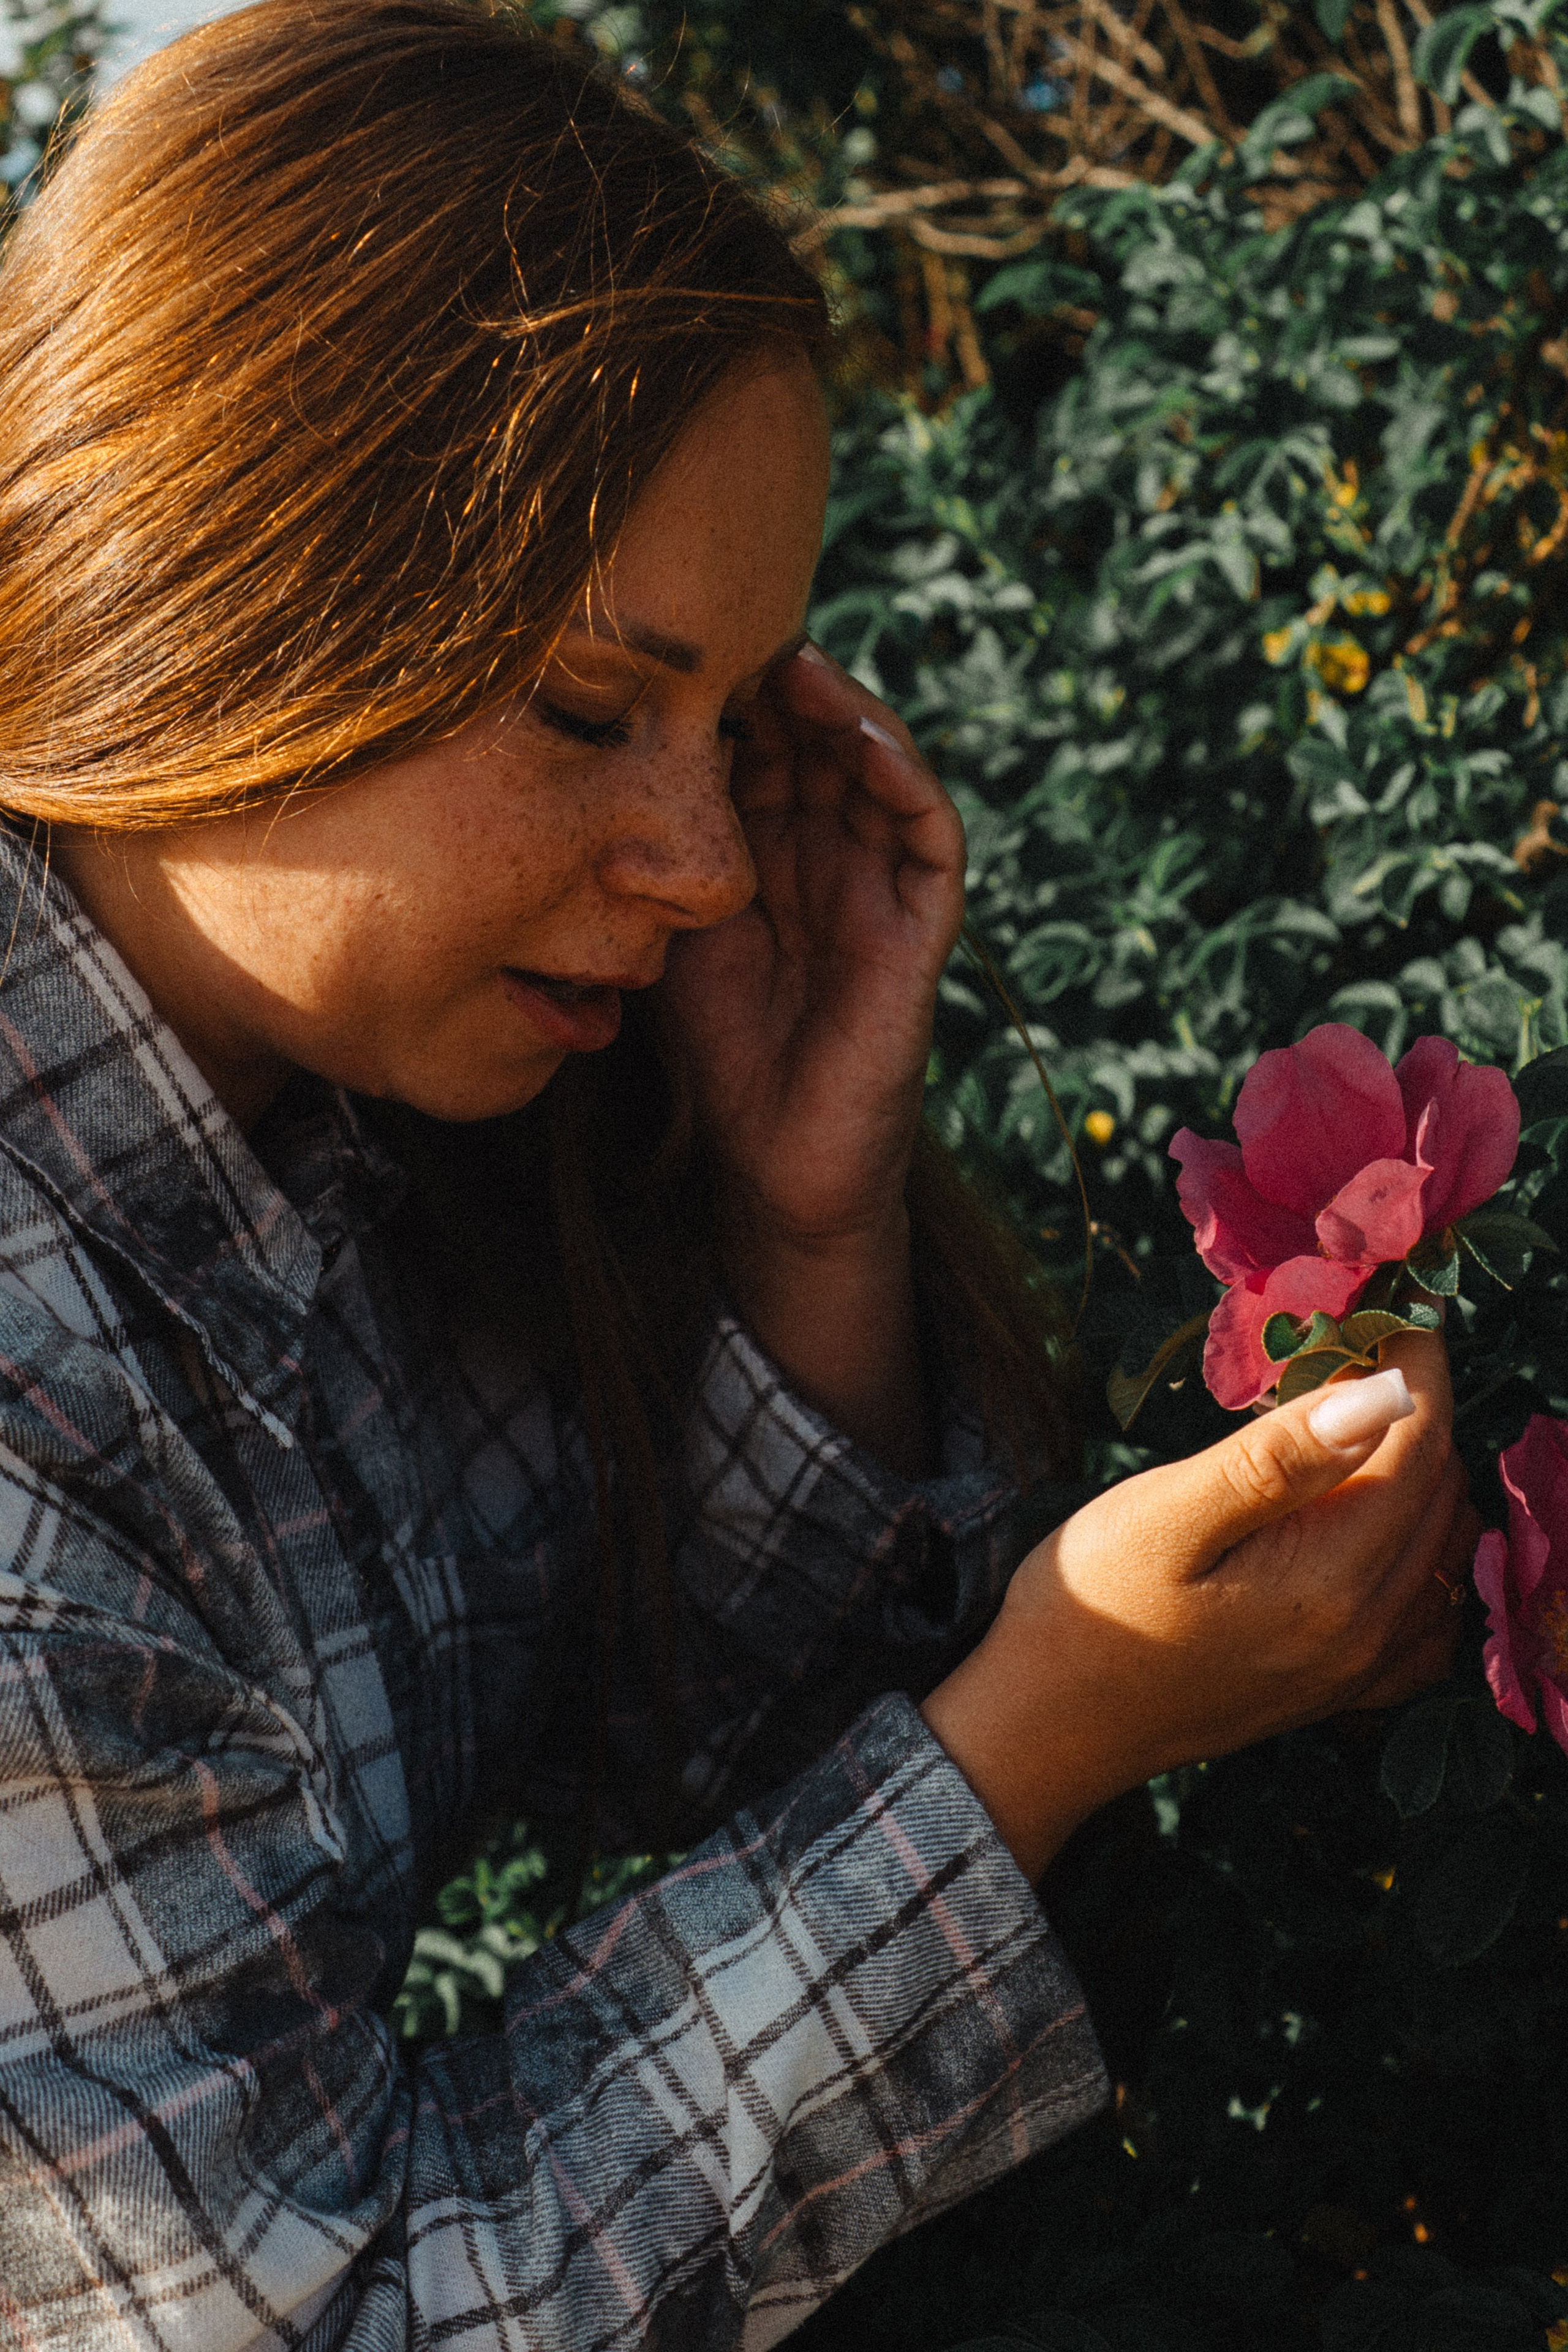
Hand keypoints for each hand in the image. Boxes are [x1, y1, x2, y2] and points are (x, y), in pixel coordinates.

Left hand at [659, 644, 964, 1468]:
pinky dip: (902, 780)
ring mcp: (882, 888)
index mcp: (774, 851)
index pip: (764, 747)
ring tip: (798, 662)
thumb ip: (653, 858)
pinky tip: (858, 738)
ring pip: (880, 770)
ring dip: (845, 712)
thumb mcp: (669, 931)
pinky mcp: (918, 931)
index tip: (680, 641)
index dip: (732, 693)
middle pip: (821, 740)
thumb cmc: (718, 1054)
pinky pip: (929, 838)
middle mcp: (834, 855)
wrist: (773, 1165)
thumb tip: (593, 767)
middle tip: (739, 623)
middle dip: (786, 681)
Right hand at [922, 1335, 1473, 1879]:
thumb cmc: (1087, 1608)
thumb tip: (1385, 1394)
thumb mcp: (1166, 1515)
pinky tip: (1378, 1525)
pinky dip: (1424, 1554)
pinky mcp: (1338, 1690)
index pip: (1419, 1446)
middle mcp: (1365, 1631)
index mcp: (1328, 1581)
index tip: (1387, 1307)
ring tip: (1354, 1421)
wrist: (1047, 1726)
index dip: (1414, 1366)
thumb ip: (1278, 1459)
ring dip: (1420, 1472)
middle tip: (1355, 1351)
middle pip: (1439, 1491)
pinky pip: (1428, 1616)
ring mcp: (1357, 1669)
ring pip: (1442, 1545)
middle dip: (1416, 1409)